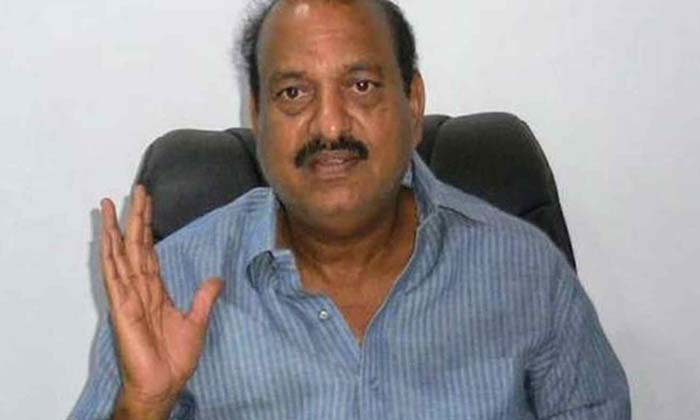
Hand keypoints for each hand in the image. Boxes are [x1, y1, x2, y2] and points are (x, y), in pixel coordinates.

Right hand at [100, 185, 222, 416]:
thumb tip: (217, 278)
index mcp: (155, 291)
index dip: (149, 228)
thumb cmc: (174, 358)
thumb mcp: (197, 322)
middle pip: (135, 246)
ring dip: (115, 230)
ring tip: (110, 204)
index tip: (148, 204)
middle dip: (135, 218)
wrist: (164, 383)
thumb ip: (204, 298)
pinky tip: (106, 239)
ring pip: (121, 256)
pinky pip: (114, 278)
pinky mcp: (122, 308)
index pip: (150, 252)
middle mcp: (139, 290)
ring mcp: (128, 297)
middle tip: (137, 189)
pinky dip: (109, 257)